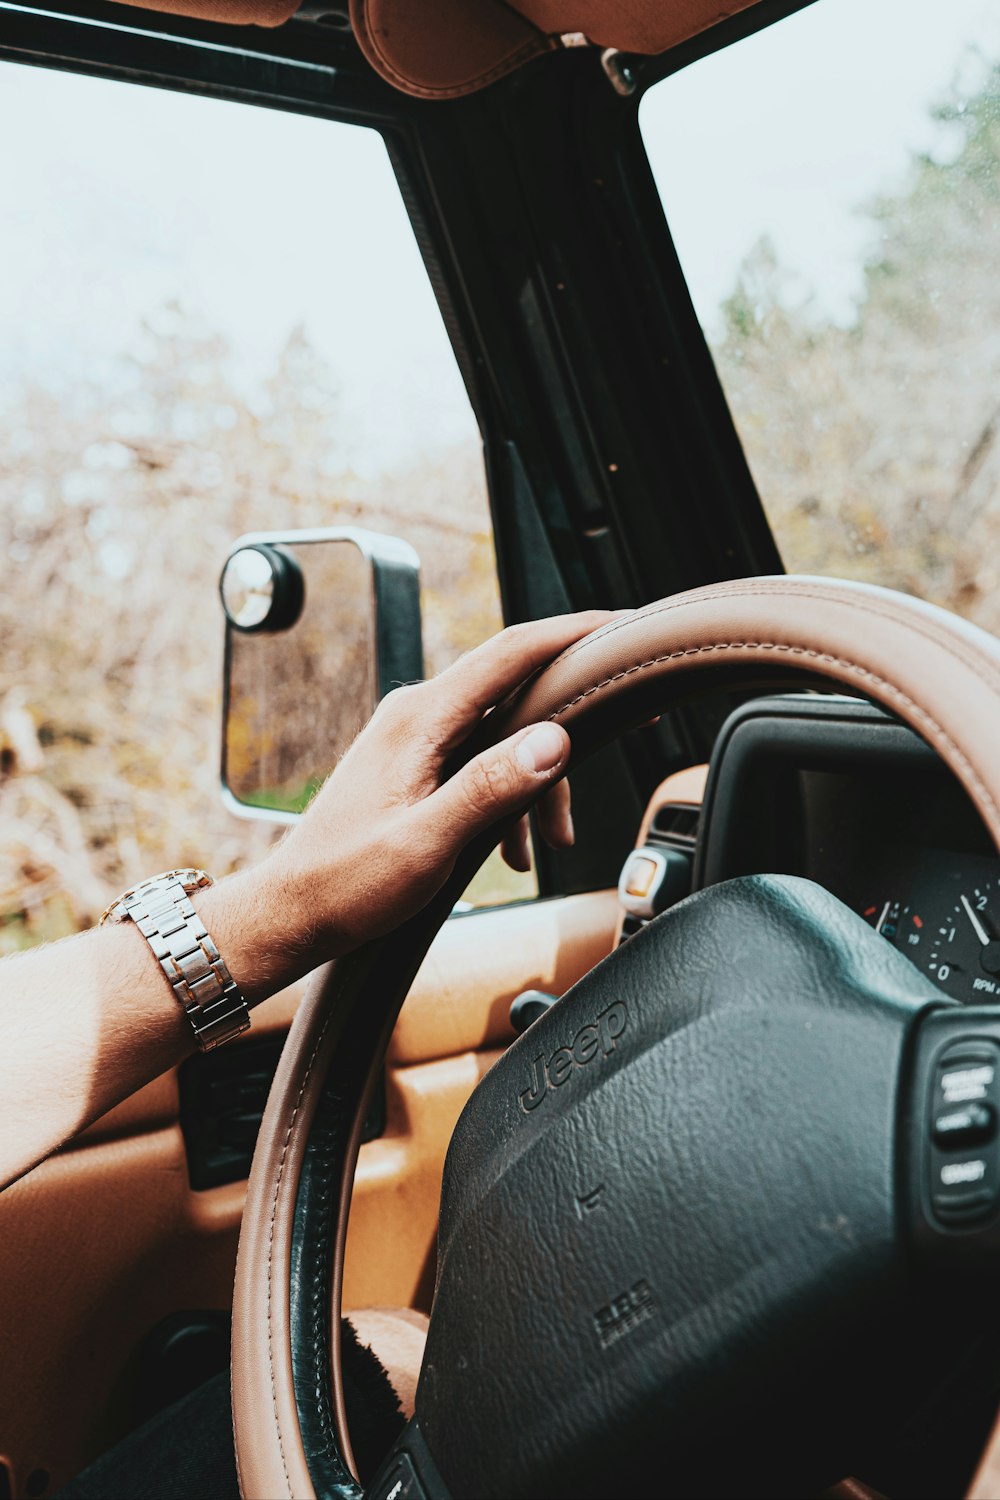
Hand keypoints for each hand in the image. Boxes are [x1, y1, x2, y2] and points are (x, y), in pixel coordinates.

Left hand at [198, 612, 613, 999]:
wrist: (291, 913)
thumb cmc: (345, 885)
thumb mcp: (427, 843)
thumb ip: (491, 788)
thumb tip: (552, 741)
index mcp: (419, 719)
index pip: (511, 652)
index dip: (573, 635)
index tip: (623, 628)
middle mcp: (416, 715)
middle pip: (516, 692)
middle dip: (567, 732)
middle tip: (623, 738)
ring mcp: (413, 738)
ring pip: (503, 735)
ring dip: (536, 783)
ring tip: (546, 844)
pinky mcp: (413, 764)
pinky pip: (480, 761)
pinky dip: (508, 797)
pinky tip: (511, 848)